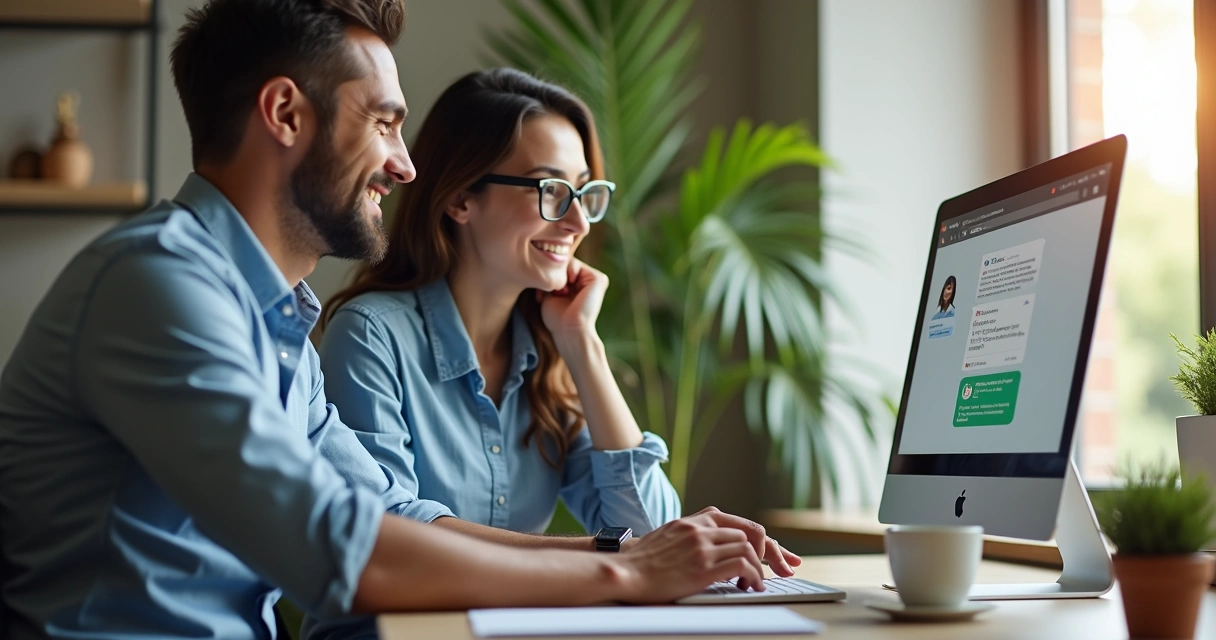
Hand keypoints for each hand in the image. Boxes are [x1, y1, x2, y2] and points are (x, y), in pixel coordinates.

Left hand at [538, 259, 607, 341]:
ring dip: (558, 276)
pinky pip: (575, 264)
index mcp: (578, 286)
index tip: (539, 295)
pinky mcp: (599, 278)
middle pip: (563, 264)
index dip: (547, 277)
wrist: (569, 330)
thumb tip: (543, 260)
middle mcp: (588, 281)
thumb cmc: (557, 319)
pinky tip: (567, 289)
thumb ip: (550, 278)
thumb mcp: (549, 294)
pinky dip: (567, 274)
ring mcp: (594, 279)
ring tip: (559, 293)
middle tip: (549, 293)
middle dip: (552, 276)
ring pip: (567, 262)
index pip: (559, 269)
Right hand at [614, 507, 801, 601]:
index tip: (780, 555)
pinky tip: (750, 587)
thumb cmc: (641, 562)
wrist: (623, 571)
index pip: (740, 523)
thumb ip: (691, 538)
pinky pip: (743, 564)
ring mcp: (702, 545)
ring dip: (761, 568)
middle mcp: (701, 528)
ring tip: (757, 584)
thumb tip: (713, 551)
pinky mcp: (702, 565)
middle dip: (774, 552)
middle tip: (785, 568)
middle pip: (753, 533)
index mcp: (694, 521)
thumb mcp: (667, 538)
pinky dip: (754, 576)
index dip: (764, 540)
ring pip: (750, 547)